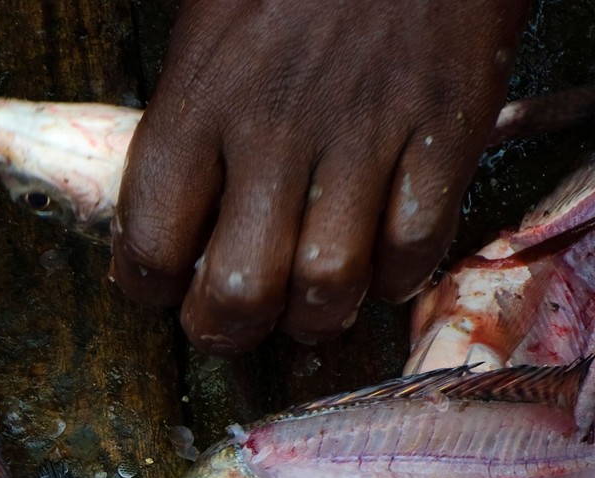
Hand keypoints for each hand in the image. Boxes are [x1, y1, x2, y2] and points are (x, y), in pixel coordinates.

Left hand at [112, 0, 528, 352]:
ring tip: (307, 310)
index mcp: (197, 97)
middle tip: (232, 324)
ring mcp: (365, 128)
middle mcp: (274, 124)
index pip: (148, 242)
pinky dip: (396, 278)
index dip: (149, 292)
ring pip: (327, 284)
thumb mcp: (206, 28)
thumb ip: (187, 122)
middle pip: (237, 289)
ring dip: (313, 318)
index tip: (161, 292)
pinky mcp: (446, 125)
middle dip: (227, 331)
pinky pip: (417, 245)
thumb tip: (170, 218)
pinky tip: (381, 267)